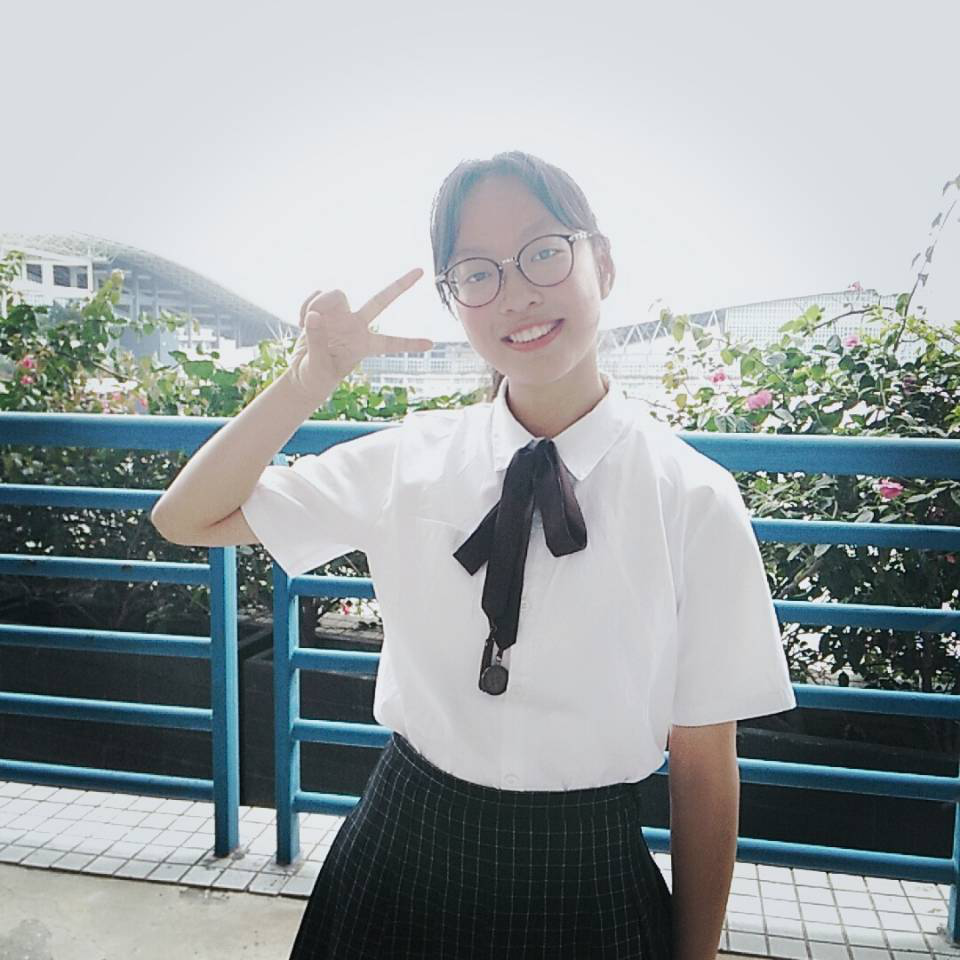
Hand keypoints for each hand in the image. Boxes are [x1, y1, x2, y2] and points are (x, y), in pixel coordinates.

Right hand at [289, 268, 433, 398]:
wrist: (301, 374)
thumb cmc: (315, 377)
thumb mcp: (317, 367)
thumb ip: (316, 341)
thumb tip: (314, 315)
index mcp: (363, 345)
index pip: (391, 343)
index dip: (410, 343)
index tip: (431, 344)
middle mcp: (356, 326)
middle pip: (381, 300)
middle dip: (400, 285)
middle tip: (421, 271)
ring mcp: (340, 316)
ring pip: (336, 294)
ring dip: (317, 303)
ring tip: (307, 322)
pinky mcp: (322, 310)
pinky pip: (315, 296)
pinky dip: (305, 306)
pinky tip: (302, 322)